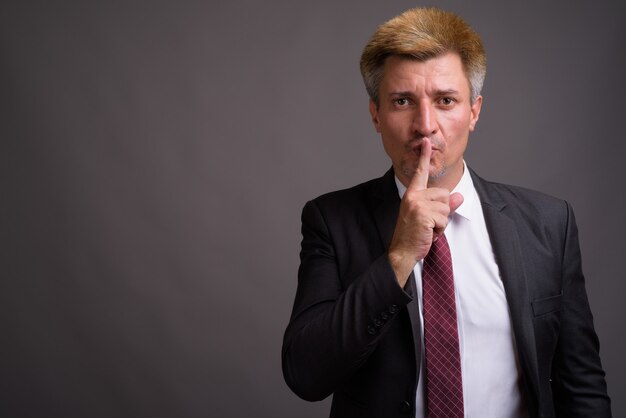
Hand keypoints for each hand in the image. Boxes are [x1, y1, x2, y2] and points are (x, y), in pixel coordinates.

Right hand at [388, 138, 462, 286]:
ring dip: (441, 222)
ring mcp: (417, 204)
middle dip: (443, 211)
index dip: (424, 157)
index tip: (426, 142)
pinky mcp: (423, 214)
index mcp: (412, 194)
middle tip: (428, 223)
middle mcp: (413, 196)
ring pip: (446, 207)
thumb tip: (459, 196)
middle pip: (444, 194)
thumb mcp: (430, 218)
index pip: (420, 173)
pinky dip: (440, 229)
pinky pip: (444, 218)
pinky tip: (427, 233)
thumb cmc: (414, 235)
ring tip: (427, 228)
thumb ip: (444, 205)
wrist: (402, 251)